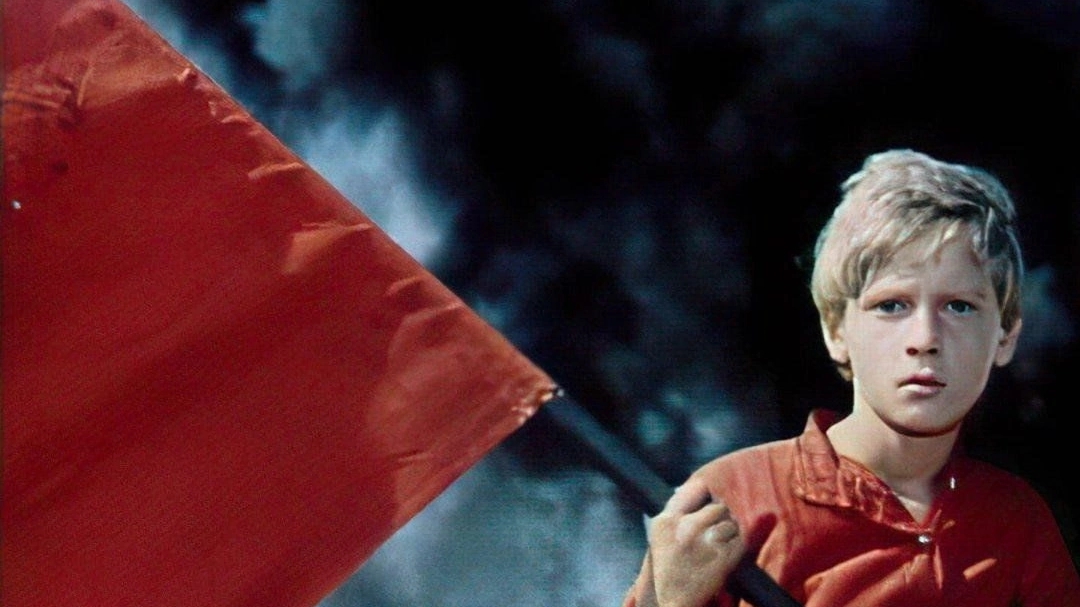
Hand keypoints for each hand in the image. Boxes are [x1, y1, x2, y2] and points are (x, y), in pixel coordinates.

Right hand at [644, 478, 745, 606]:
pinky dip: (736, 547)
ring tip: (720, 545)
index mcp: (666, 522)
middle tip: (718, 529)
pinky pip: (739, 541)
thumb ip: (674, 512)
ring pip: (731, 524)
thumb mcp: (660, 536)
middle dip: (722, 518)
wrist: (675, 601)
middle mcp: (686, 528)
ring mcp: (705, 542)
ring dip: (730, 533)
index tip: (713, 494)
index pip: (692, 490)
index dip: (707, 491)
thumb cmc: (669, 568)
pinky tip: (726, 555)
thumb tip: (694, 487)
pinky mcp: (722, 557)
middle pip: (718, 507)